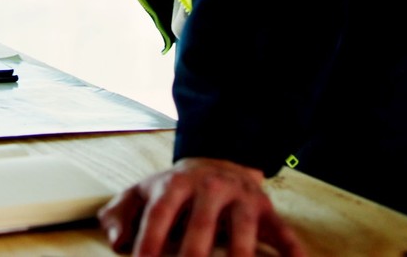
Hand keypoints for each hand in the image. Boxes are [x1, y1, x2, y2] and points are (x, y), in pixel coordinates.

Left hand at [98, 157, 307, 256]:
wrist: (219, 160)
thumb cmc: (174, 189)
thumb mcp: (141, 193)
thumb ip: (119, 214)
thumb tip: (115, 241)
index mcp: (176, 184)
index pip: (161, 214)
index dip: (150, 241)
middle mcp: (211, 188)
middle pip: (203, 225)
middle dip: (195, 254)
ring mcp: (242, 199)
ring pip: (244, 230)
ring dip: (239, 256)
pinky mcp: (266, 211)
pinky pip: (282, 232)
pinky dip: (291, 250)